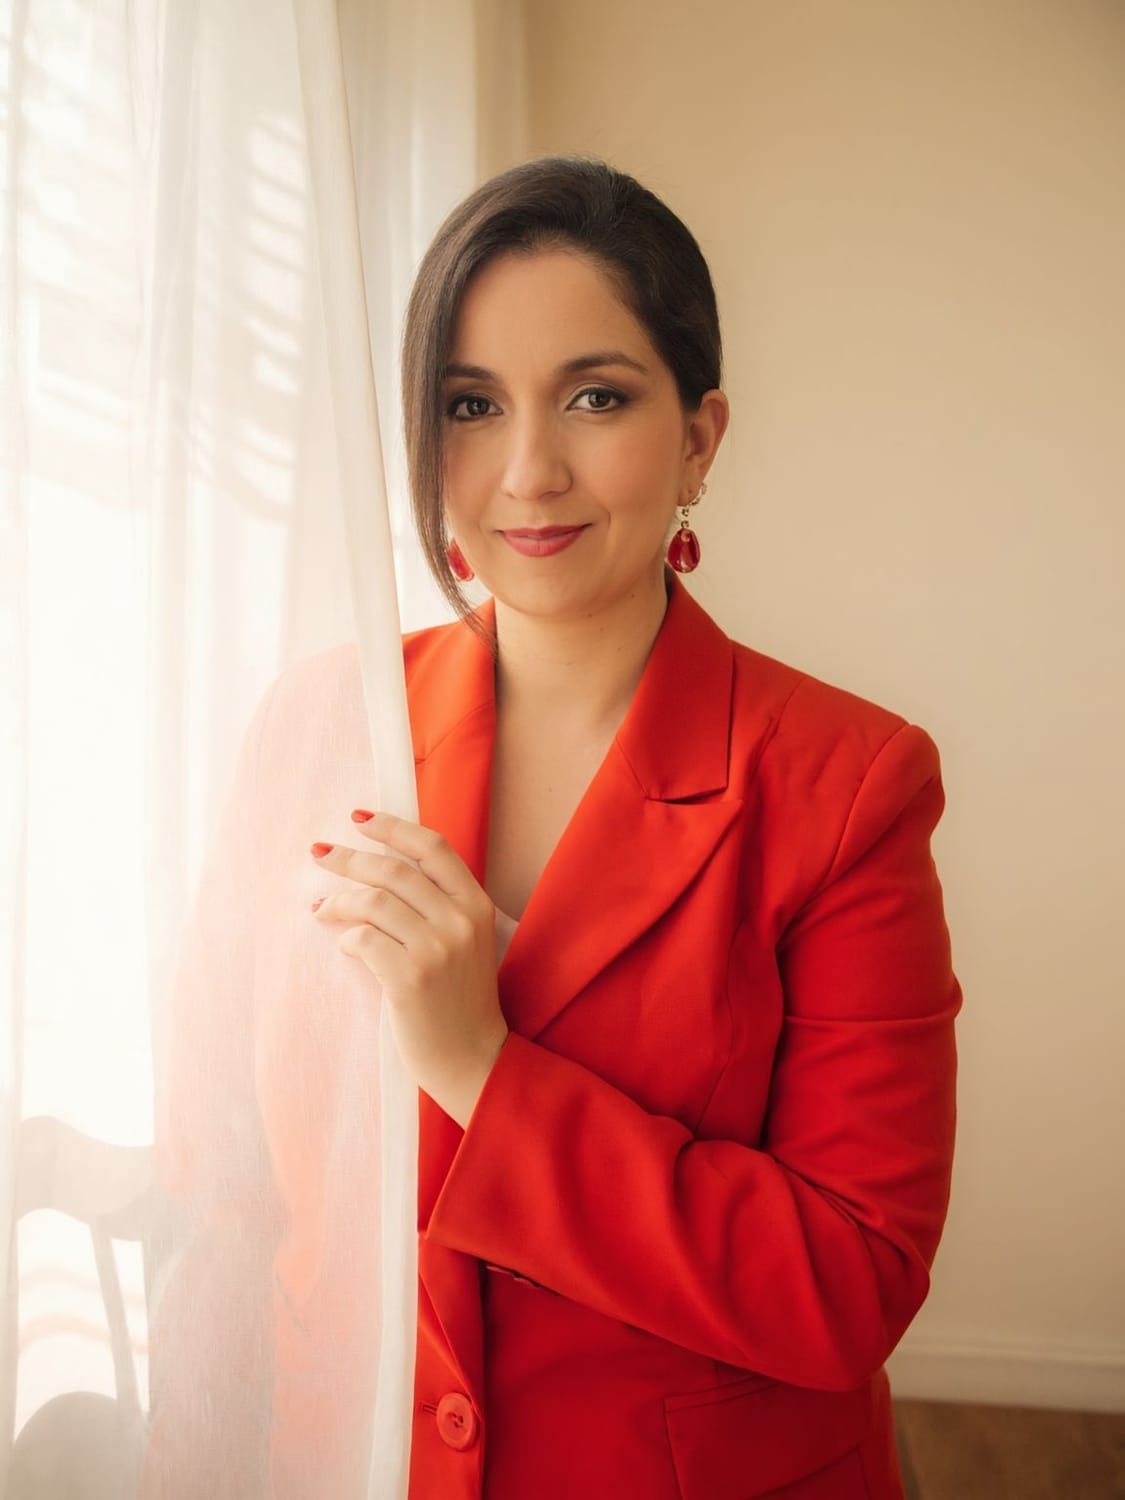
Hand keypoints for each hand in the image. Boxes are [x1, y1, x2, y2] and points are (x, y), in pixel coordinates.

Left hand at [309, 810, 508, 1126]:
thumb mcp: (466, 942)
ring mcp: (437, 950)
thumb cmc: (460, 1000)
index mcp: (476, 905)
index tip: (357, 817)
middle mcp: (460, 921)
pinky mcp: (411, 979)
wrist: (474, 1060)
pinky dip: (346, 938)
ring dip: (339, 900)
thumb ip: (438, 905)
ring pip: (374, 901)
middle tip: (318, 853)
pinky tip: (344, 946)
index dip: (393, 827)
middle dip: (348, 857)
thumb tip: (376, 870)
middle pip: (394, 869)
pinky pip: (364, 939)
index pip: (433, 847)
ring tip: (321, 908)